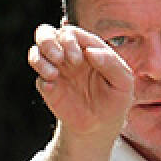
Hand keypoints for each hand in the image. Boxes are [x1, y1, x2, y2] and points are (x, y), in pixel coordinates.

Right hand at [28, 22, 133, 138]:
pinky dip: (43, 79)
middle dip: (49, 41)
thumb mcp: (124, 83)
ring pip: (36, 51)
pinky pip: (39, 78)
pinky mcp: (49, 89)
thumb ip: (112, 63)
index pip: (71, 32)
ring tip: (54, 74)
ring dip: (40, 57)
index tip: (78, 60)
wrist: (102, 127)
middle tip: (61, 58)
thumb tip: (89, 51)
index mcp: (86, 48)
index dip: (70, 40)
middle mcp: (68, 56)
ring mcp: (57, 71)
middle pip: (46, 33)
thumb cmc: (115, 100)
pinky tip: (53, 87)